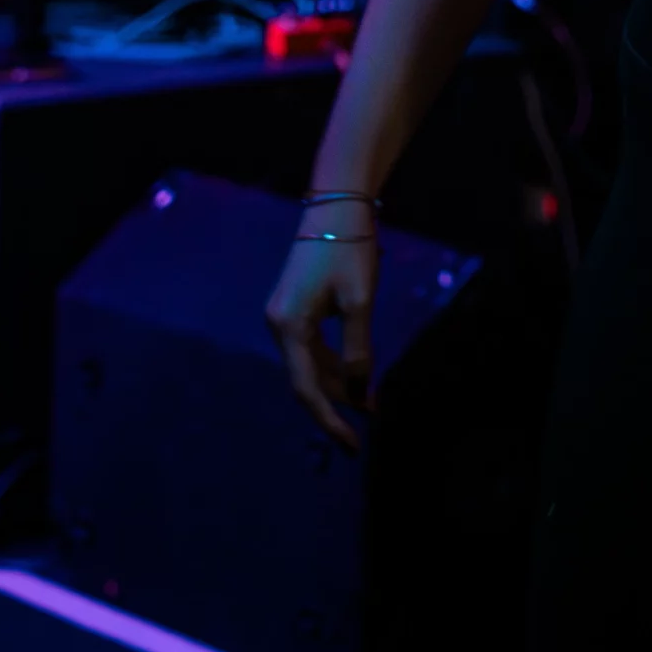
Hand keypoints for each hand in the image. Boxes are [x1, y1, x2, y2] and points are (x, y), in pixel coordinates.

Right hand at [265, 217, 379, 451]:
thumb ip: (358, 349)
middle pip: (307, 379)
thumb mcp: (360, 301)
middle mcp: (279, 326)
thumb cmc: (350, 250)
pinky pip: (313, 348)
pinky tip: (358, 375)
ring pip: (311, 364)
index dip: (329, 420)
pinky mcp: (295, 309)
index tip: (352, 444)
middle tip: (372, 420)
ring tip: (372, 402)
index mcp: (288, 326)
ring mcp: (285, 317)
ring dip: (340, 383)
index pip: (306, 388)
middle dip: (339, 402)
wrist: (336, 207)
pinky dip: (335, 363)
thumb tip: (359, 391)